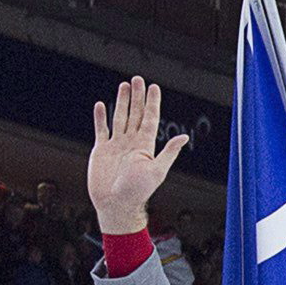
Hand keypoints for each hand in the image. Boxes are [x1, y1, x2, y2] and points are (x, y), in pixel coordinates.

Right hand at [87, 77, 188, 234]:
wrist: (116, 205)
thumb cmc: (138, 192)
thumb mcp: (157, 171)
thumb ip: (169, 153)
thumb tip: (185, 138)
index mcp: (146, 146)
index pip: (149, 119)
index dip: (152, 103)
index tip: (154, 87)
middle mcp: (132, 143)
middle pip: (135, 114)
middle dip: (137, 97)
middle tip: (138, 79)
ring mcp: (117, 146)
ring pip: (120, 118)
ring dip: (122, 102)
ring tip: (124, 85)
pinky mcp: (102, 150)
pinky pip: (101, 130)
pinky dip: (101, 117)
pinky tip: (101, 104)